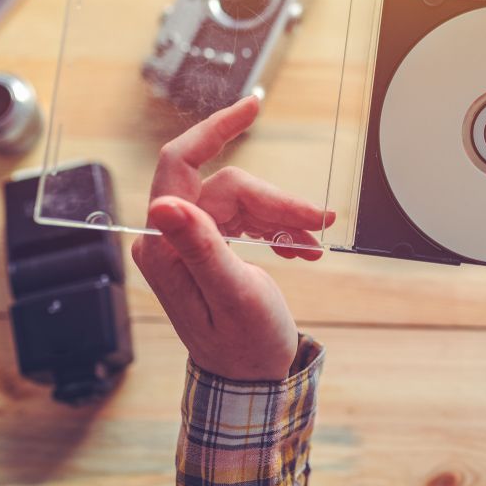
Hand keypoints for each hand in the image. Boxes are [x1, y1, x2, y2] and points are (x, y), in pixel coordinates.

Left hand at [131, 96, 333, 380]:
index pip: (181, 163)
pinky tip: (302, 246)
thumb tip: (164, 203)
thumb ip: (201, 248)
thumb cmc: (243, 347)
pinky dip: (280, 228)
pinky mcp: (213, 248)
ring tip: (315, 241)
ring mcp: (193, 242)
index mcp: (166, 245)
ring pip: (246, 202)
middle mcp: (173, 237)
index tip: (252, 106)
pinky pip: (251, 220)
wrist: (251, 379)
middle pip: (230, 187)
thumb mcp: (231, 295)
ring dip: (284, 217)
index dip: (215, 129)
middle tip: (321, 219)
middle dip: (277, 202)